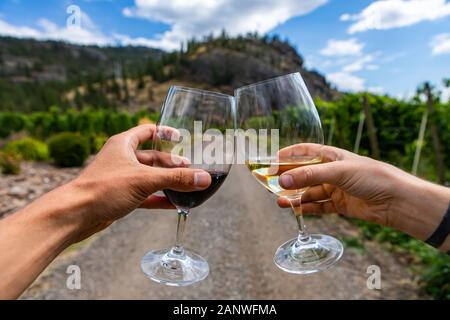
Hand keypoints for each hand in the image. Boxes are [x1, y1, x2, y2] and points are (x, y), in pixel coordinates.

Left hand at [64, 124, 211, 241]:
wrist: (75, 215)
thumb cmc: (104, 189)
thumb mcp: (144, 180)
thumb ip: (176, 179)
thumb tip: (204, 178)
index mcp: (124, 144)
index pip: (148, 131)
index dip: (165, 132)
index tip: (181, 138)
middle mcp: (122, 158)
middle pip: (153, 157)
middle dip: (172, 164)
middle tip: (191, 170)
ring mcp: (121, 178)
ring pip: (150, 177)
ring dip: (167, 182)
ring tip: (187, 186)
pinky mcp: (120, 196)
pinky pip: (145, 195)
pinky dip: (159, 198)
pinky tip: (174, 204)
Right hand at [277, 143, 449, 241]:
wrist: (397, 201)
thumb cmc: (372, 177)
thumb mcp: (338, 171)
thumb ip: (309, 176)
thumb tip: (282, 181)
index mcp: (332, 156)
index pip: (305, 152)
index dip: (288, 155)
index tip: (270, 161)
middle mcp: (332, 171)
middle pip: (304, 173)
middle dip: (287, 178)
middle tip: (269, 184)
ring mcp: (335, 189)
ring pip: (309, 192)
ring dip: (294, 196)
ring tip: (279, 201)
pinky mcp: (339, 205)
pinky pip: (318, 206)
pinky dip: (306, 208)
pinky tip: (294, 210)